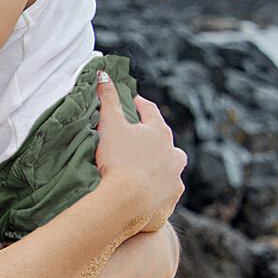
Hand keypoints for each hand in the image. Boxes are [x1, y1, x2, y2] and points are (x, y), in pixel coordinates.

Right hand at [92, 74, 185, 234]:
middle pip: (166, 142)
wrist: (125, 202)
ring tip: (145, 170)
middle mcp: (174, 155)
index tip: (134, 102)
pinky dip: (157, 190)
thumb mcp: (110, 125)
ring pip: (170, 168)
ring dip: (160, 166)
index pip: (151, 112)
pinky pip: (165, 192)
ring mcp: (174, 179)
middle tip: (139, 140)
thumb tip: (103, 74)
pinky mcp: (170, 201)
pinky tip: (146, 193)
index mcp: (160, 134)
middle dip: (154, 140)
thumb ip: (108, 99)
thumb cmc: (118, 160)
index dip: (141, 105)